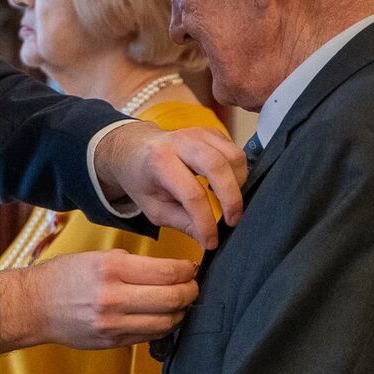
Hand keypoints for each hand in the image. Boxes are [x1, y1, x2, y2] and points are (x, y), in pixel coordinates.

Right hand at [0, 249, 197, 353]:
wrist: (34, 306)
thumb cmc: (65, 277)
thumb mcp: (98, 257)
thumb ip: (134, 264)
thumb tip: (170, 271)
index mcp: (112, 269)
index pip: (168, 272)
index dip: (187, 271)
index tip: (191, 268)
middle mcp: (114, 298)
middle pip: (173, 299)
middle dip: (190, 291)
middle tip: (191, 286)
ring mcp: (114, 324)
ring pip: (167, 321)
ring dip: (180, 312)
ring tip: (178, 303)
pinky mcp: (112, 341)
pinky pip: (150, 335)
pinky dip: (163, 325)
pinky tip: (160, 316)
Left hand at [94, 122, 246, 249]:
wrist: (135, 149)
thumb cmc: (143, 180)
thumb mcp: (155, 209)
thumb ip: (183, 224)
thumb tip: (209, 241)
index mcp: (160, 161)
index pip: (192, 194)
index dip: (205, 222)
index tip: (211, 241)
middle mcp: (181, 142)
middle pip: (218, 166)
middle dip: (231, 199)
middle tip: (233, 221)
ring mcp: (199, 133)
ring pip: (233, 156)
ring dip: (238, 183)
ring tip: (228, 203)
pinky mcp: (212, 133)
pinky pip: (235, 152)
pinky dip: (237, 172)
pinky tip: (225, 186)